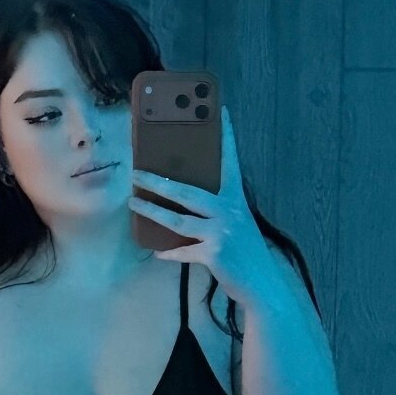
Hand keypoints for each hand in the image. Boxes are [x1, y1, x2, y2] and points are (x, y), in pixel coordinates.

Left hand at [128, 104, 276, 309]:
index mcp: (235, 198)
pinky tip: (158, 252)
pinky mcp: (215, 253)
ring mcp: (222, 232)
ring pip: (178, 220)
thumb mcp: (236, 223)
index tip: (221, 110)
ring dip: (152, 211)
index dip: (226, 136)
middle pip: (186, 191)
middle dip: (158, 181)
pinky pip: (184, 251)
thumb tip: (181, 200)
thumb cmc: (245, 252)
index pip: (230, 160)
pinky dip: (170, 253)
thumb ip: (216, 210)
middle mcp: (229, 210)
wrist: (262, 284)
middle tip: (135, 172)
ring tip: (133, 202)